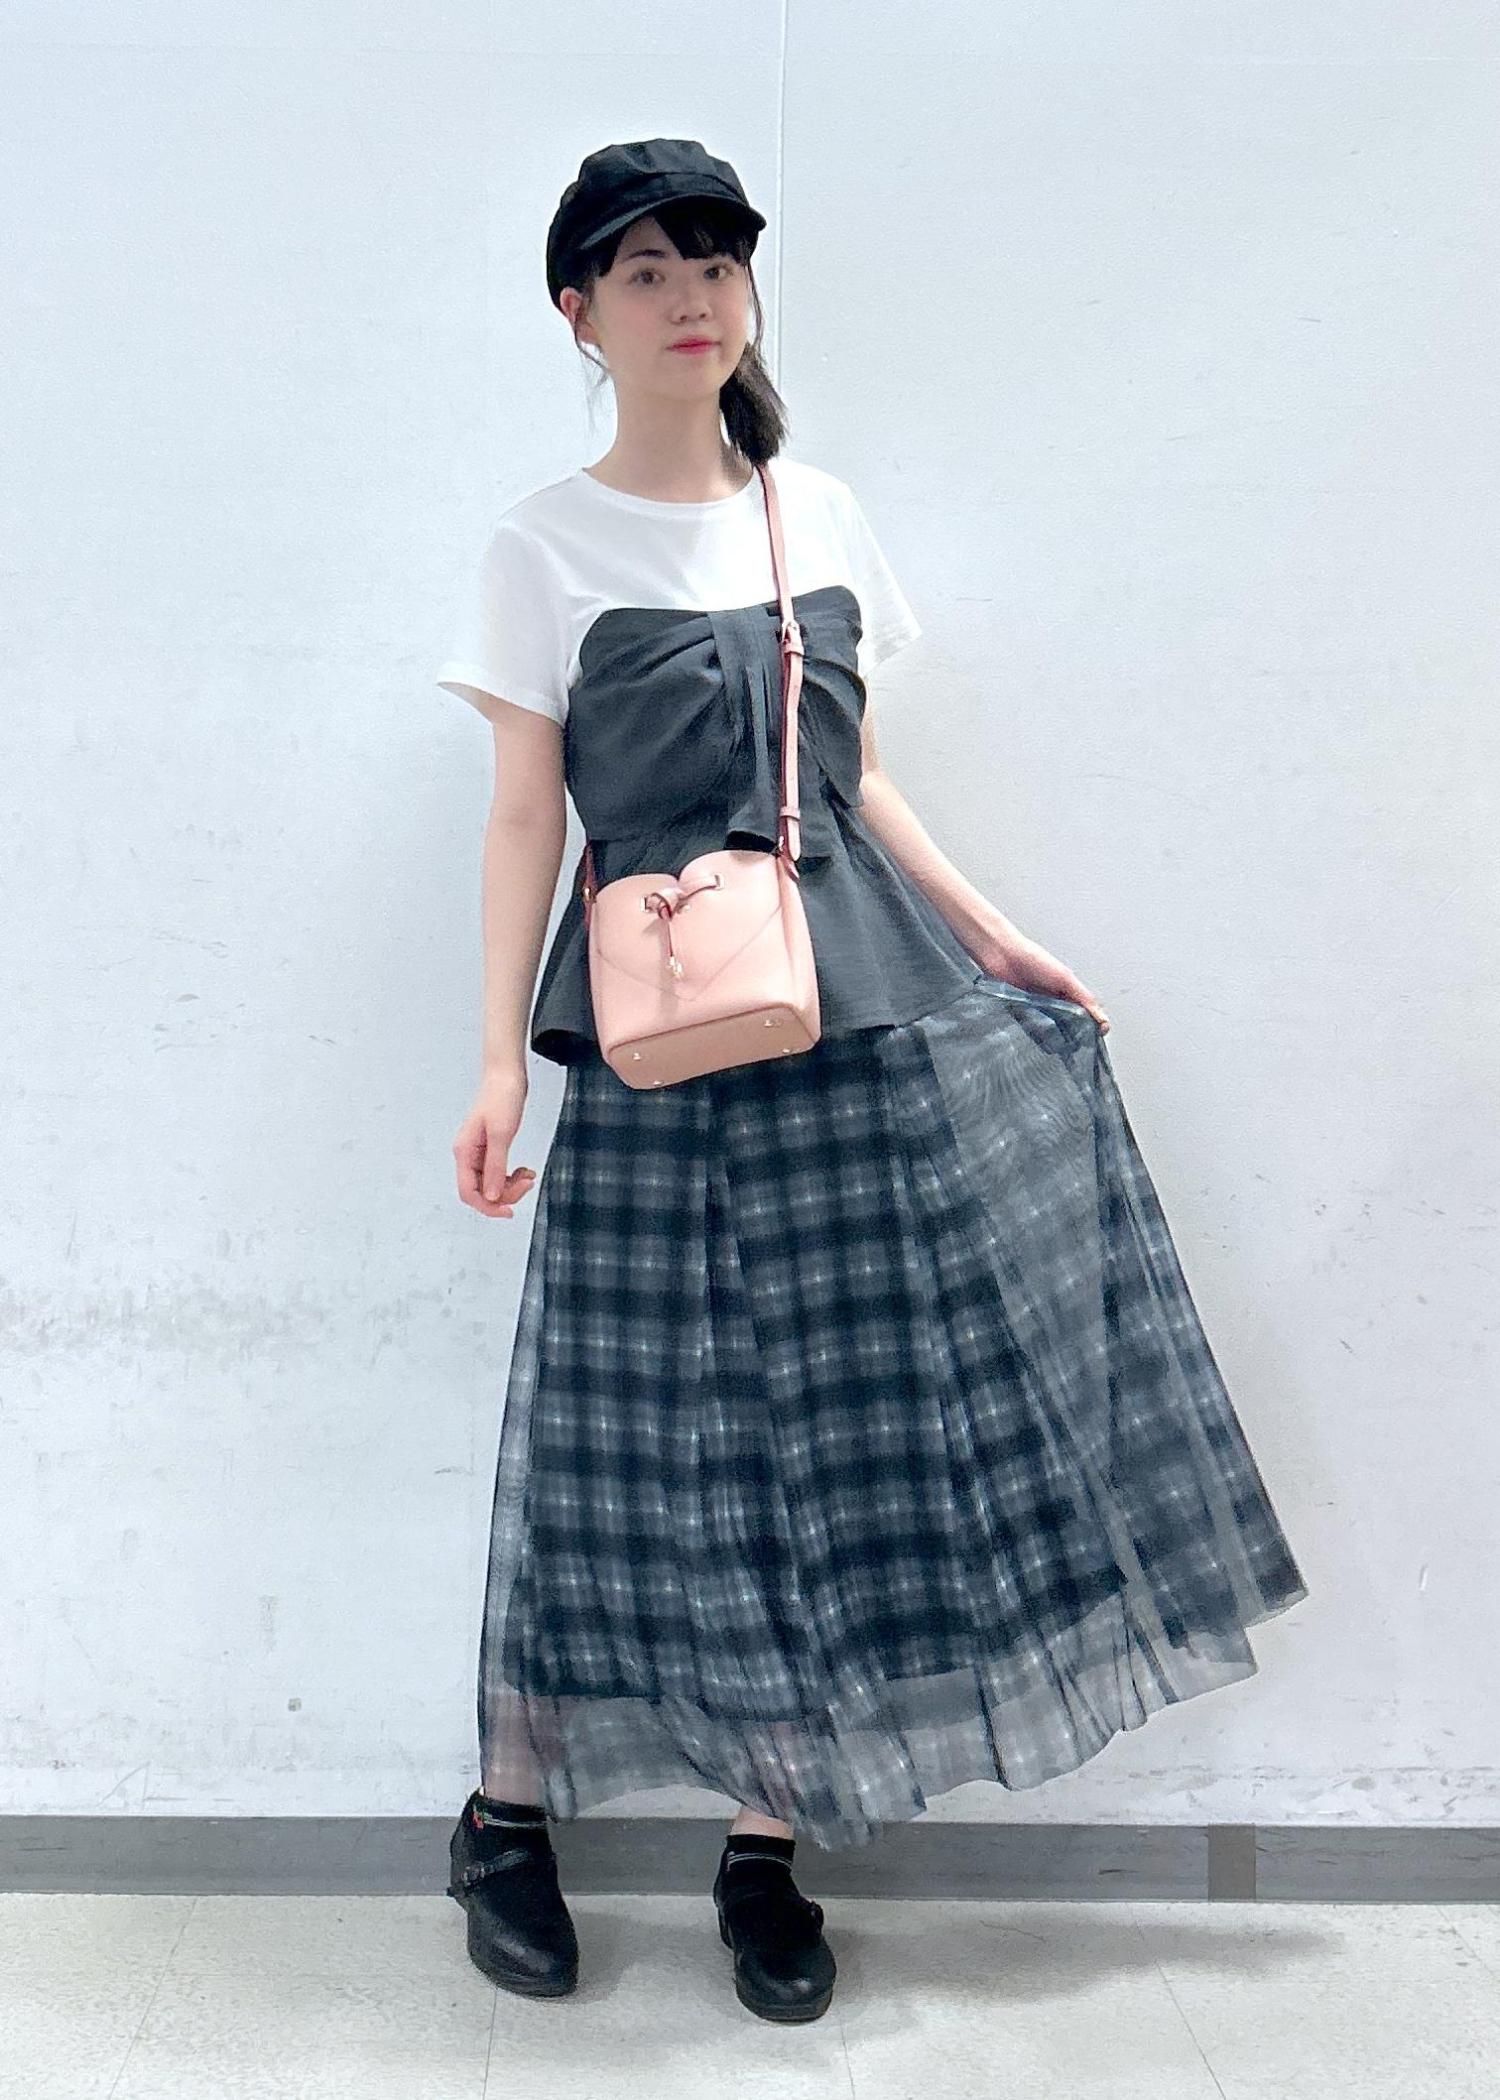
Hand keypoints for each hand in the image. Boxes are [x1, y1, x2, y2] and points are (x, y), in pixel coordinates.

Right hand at [453, 1068, 538, 1217]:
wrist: (507, 1076)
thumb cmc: (502, 1097)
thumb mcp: (501, 1134)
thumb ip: (495, 1167)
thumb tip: (490, 1195)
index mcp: (464, 1152)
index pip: (469, 1192)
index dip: (488, 1206)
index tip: (510, 1211)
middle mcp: (467, 1155)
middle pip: (481, 1191)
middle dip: (504, 1194)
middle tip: (527, 1183)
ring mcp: (478, 1153)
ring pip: (490, 1184)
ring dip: (510, 1186)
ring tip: (528, 1176)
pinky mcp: (490, 1148)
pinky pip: (497, 1173)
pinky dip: (511, 1176)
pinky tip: (525, 1171)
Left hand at [969, 928, 1109, 1033]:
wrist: (1002, 956)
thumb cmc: (1032, 960)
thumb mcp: (1065, 979)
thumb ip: (1085, 999)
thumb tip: (1103, 1020)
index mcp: (1068, 993)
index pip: (1086, 1016)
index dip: (1092, 1028)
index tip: (1095, 1039)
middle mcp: (1055, 1002)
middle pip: (1070, 1027)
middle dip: (1074, 1037)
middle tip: (1077, 1047)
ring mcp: (1039, 1010)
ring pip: (1052, 1032)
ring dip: (1057, 1040)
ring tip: (1062, 1047)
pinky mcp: (1023, 1016)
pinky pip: (1034, 1032)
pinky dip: (1039, 1038)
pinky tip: (1044, 1044)